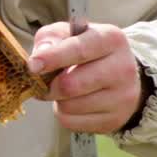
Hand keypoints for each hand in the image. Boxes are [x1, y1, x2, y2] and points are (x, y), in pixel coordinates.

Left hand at [27, 22, 144, 135]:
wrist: (120, 75)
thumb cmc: (87, 50)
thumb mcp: (69, 33)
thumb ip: (51, 38)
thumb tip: (38, 57)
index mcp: (111, 39)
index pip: (79, 50)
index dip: (53, 58)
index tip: (32, 66)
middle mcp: (123, 68)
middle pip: (71, 85)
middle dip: (49, 85)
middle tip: (44, 82)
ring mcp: (122, 96)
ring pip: (69, 106)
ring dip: (56, 99)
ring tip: (63, 90)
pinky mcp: (114, 119)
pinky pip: (71, 122)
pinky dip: (64, 113)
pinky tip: (72, 102)